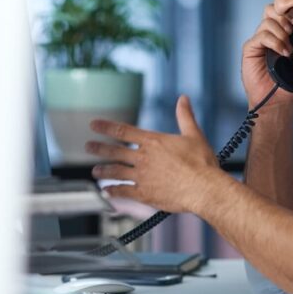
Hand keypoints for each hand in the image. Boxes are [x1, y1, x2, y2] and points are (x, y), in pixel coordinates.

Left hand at [87, 95, 221, 213]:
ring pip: (116, 172)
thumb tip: (183, 99)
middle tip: (88, 147)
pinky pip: (124, 192)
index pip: (123, 131)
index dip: (106, 127)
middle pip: (115, 151)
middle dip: (99, 149)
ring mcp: (142, 176)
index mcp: (153, 141)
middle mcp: (143, 158)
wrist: (203, 188)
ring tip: (95, 171)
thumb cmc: (201, 163)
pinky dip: (114, 191)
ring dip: (104, 171)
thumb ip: (185, 116)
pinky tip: (107, 192)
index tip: (94, 125)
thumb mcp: (194, 135)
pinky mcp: (145, 194)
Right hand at [242, 4, 292, 107]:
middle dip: (286, 18)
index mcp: (283, 35)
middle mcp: (270, 35)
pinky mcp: (250, 49)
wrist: (280, 101)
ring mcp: (259, 42)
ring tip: (288, 50)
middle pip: (272, 10)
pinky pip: (260, 36)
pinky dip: (274, 42)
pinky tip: (282, 53)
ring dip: (281, 34)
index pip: (284, 12)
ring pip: (268, 21)